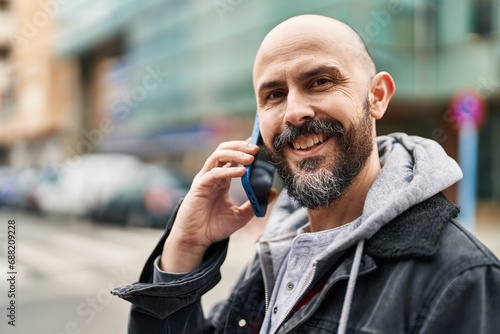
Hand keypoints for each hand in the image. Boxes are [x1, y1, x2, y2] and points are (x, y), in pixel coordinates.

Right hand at [160, 140, 276, 272]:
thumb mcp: (241, 215)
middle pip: (225, 150)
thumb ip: (255, 203)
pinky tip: (242, 172)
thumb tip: (273, 192)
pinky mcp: (199, 186)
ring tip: (251, 157)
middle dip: (241, 146)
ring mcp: (205, 179)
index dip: (244, 148)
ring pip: (218, 155)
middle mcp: (213, 175)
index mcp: (222, 179)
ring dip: (236, 154)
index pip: (233, 157)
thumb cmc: (215, 227)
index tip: (259, 146)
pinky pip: (214, 173)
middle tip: (257, 148)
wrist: (196, 240)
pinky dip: (228, 170)